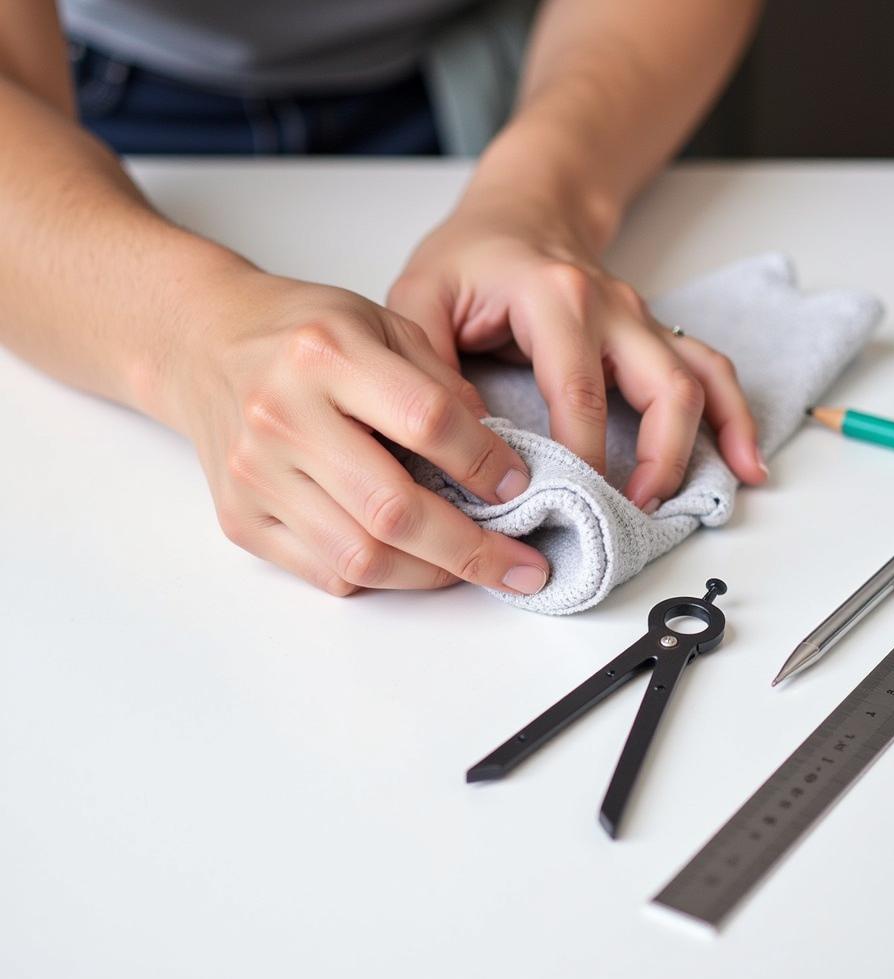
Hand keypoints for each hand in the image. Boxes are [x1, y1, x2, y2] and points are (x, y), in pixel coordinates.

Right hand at [158, 269, 548, 596]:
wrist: (203, 346)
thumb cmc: (301, 333)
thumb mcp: (378, 321)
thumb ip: (439, 380)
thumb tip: (495, 456)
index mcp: (325, 353)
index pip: (426, 419)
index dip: (484, 461)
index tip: (520, 485)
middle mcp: (282, 416)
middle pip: (394, 509)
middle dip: (474, 550)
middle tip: (524, 568)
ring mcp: (254, 475)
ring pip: (361, 556)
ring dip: (433, 575)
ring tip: (475, 570)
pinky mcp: (239, 518)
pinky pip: (326, 572)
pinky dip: (381, 576)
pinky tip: (412, 561)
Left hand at [388, 193, 766, 511]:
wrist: (521, 213)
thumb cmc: (470, 257)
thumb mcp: (421, 296)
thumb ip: (429, 364)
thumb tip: (461, 442)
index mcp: (555, 297)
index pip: (578, 390)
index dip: (581, 456)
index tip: (566, 503)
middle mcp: (613, 307)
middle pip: (663, 388)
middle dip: (657, 461)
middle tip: (632, 514)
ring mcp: (642, 321)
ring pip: (697, 382)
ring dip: (704, 446)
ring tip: (694, 503)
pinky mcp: (654, 336)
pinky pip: (710, 372)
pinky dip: (736, 418)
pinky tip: (747, 464)